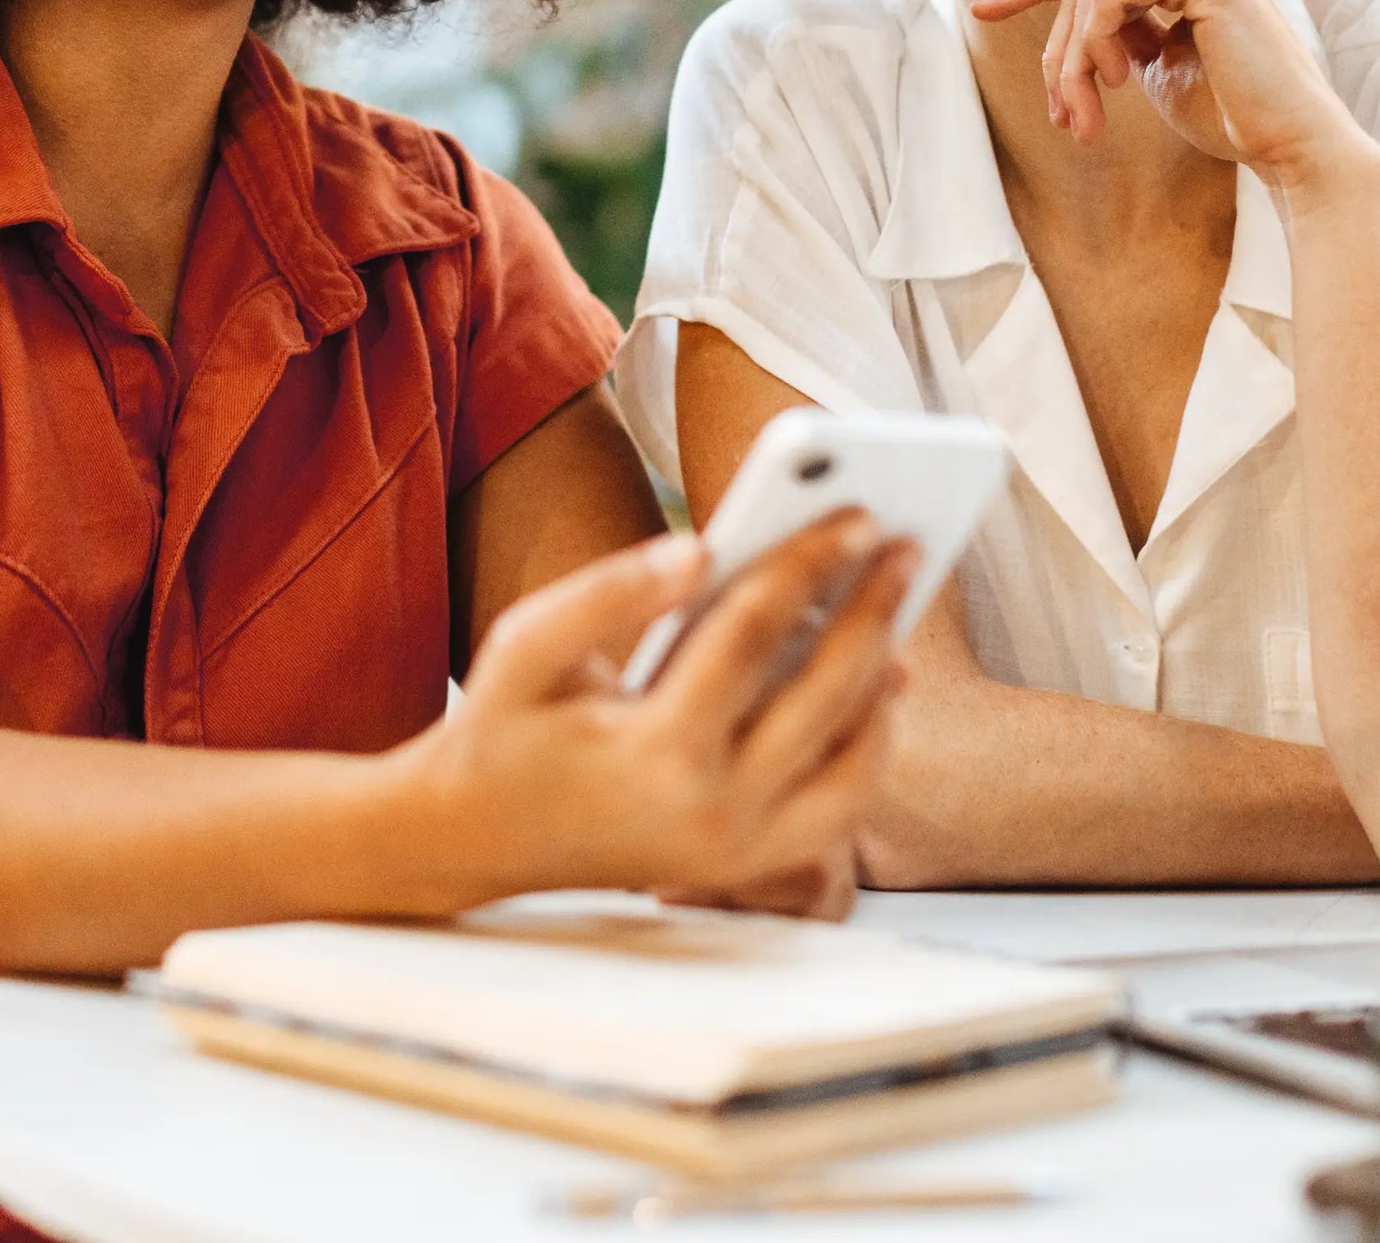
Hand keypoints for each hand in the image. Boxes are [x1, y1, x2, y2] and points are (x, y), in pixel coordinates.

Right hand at [391, 511, 910, 905]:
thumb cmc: (500, 730)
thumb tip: (703, 545)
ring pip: (853, 765)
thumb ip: (610, 591)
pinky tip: (870, 691)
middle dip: (873, 610)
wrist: (471, 840)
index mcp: (658, 752)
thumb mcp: (524, 643)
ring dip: (882, 686)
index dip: (808, 564)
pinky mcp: (743, 866)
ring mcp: (736, 851)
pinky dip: (865, 749)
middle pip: (825, 695)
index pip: (755, 635)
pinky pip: (838, 810)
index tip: (855, 514)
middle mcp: (712, 812)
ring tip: (895, 615)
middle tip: (908, 545)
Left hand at [971, 0, 1378, 191]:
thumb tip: (1070, 12)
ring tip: (1084, 118)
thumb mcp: (1158, 58)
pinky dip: (1092, 48)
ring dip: (1070, 65)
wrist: (1289, 144)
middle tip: (1066, 117)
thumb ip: (1122, 26)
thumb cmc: (1229, 111)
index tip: (981, 9)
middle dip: (1058, 54)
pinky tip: (1120, 85)